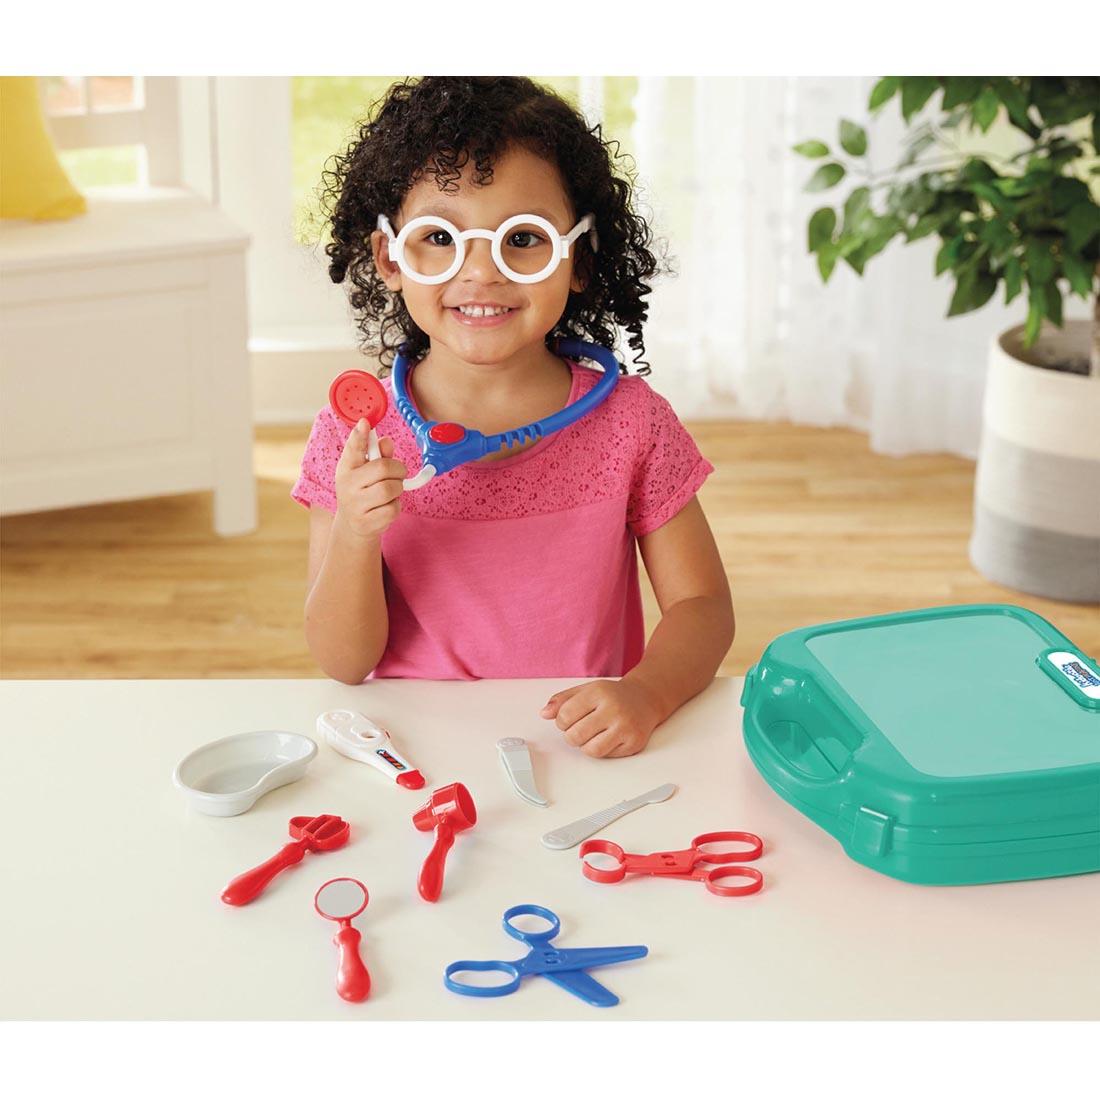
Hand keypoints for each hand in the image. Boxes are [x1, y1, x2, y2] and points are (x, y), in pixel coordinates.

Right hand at [334, 419, 406, 542]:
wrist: (352, 525)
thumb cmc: (362, 491)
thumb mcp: (365, 471)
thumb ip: (378, 455)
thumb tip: (387, 442)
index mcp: (346, 467)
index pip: (353, 448)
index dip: (359, 435)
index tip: (365, 423)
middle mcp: (347, 485)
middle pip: (384, 468)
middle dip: (398, 469)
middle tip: (397, 474)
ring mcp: (355, 505)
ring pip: (391, 489)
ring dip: (397, 489)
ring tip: (389, 492)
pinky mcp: (365, 523)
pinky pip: (393, 509)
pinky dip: (395, 507)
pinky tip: (385, 507)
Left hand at [539, 679, 663, 757]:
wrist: (646, 698)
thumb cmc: (613, 696)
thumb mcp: (586, 690)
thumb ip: (562, 700)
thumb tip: (544, 713)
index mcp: (598, 693)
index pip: (565, 716)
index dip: (562, 722)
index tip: (569, 719)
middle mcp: (613, 709)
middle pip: (576, 736)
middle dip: (572, 736)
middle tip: (580, 728)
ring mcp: (626, 727)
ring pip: (591, 750)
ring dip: (586, 745)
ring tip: (592, 734)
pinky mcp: (634, 742)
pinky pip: (607, 756)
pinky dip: (602, 750)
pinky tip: (607, 737)